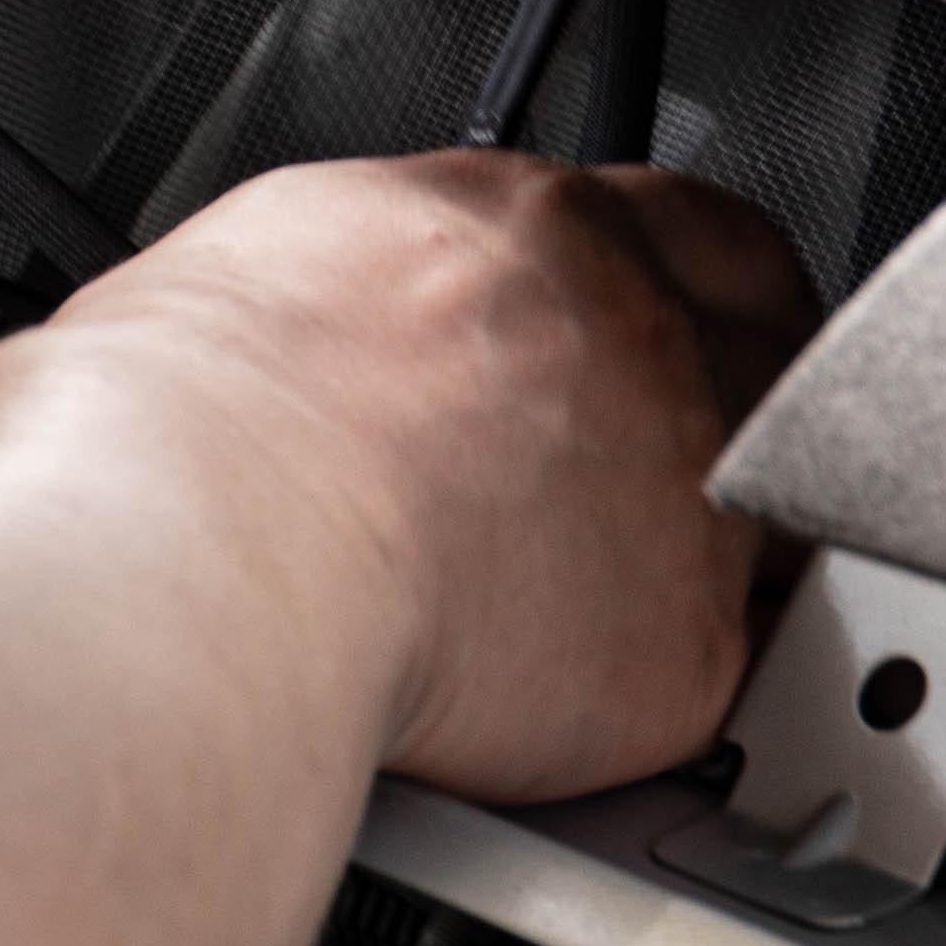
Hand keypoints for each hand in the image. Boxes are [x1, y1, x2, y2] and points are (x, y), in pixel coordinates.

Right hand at [12, 156, 818, 803]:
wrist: (194, 550)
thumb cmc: (169, 427)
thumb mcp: (259, 276)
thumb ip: (358, 296)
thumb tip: (327, 334)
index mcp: (515, 228)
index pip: (683, 232)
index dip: (683, 298)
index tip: (662, 338)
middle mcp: (627, 336)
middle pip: (776, 357)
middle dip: (743, 417)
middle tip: (667, 482)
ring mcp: (680, 485)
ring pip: (775, 518)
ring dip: (715, 563)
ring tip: (611, 618)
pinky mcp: (686, 643)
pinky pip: (735, 673)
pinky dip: (678, 703)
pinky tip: (605, 717)